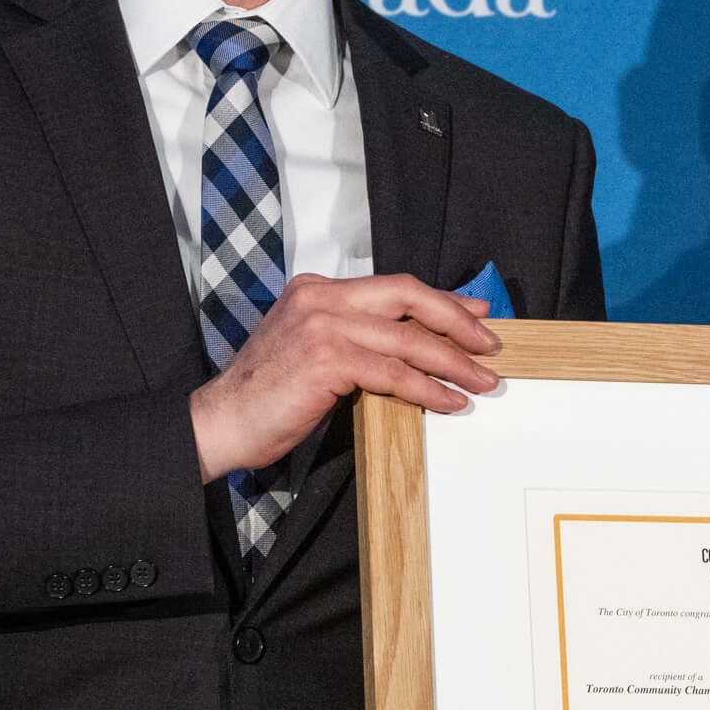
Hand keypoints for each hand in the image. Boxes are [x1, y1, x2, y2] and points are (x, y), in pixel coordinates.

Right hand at [190, 273, 499, 479]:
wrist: (220, 422)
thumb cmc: (268, 396)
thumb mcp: (315, 351)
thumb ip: (358, 337)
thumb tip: (416, 344)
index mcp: (317, 289)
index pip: (395, 286)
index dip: (442, 300)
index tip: (477, 313)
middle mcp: (321, 297)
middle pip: (409, 296)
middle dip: (458, 321)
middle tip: (489, 346)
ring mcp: (323, 324)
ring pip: (408, 338)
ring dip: (453, 363)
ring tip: (481, 382)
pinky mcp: (326, 358)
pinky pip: (394, 372)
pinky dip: (428, 388)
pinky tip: (449, 402)